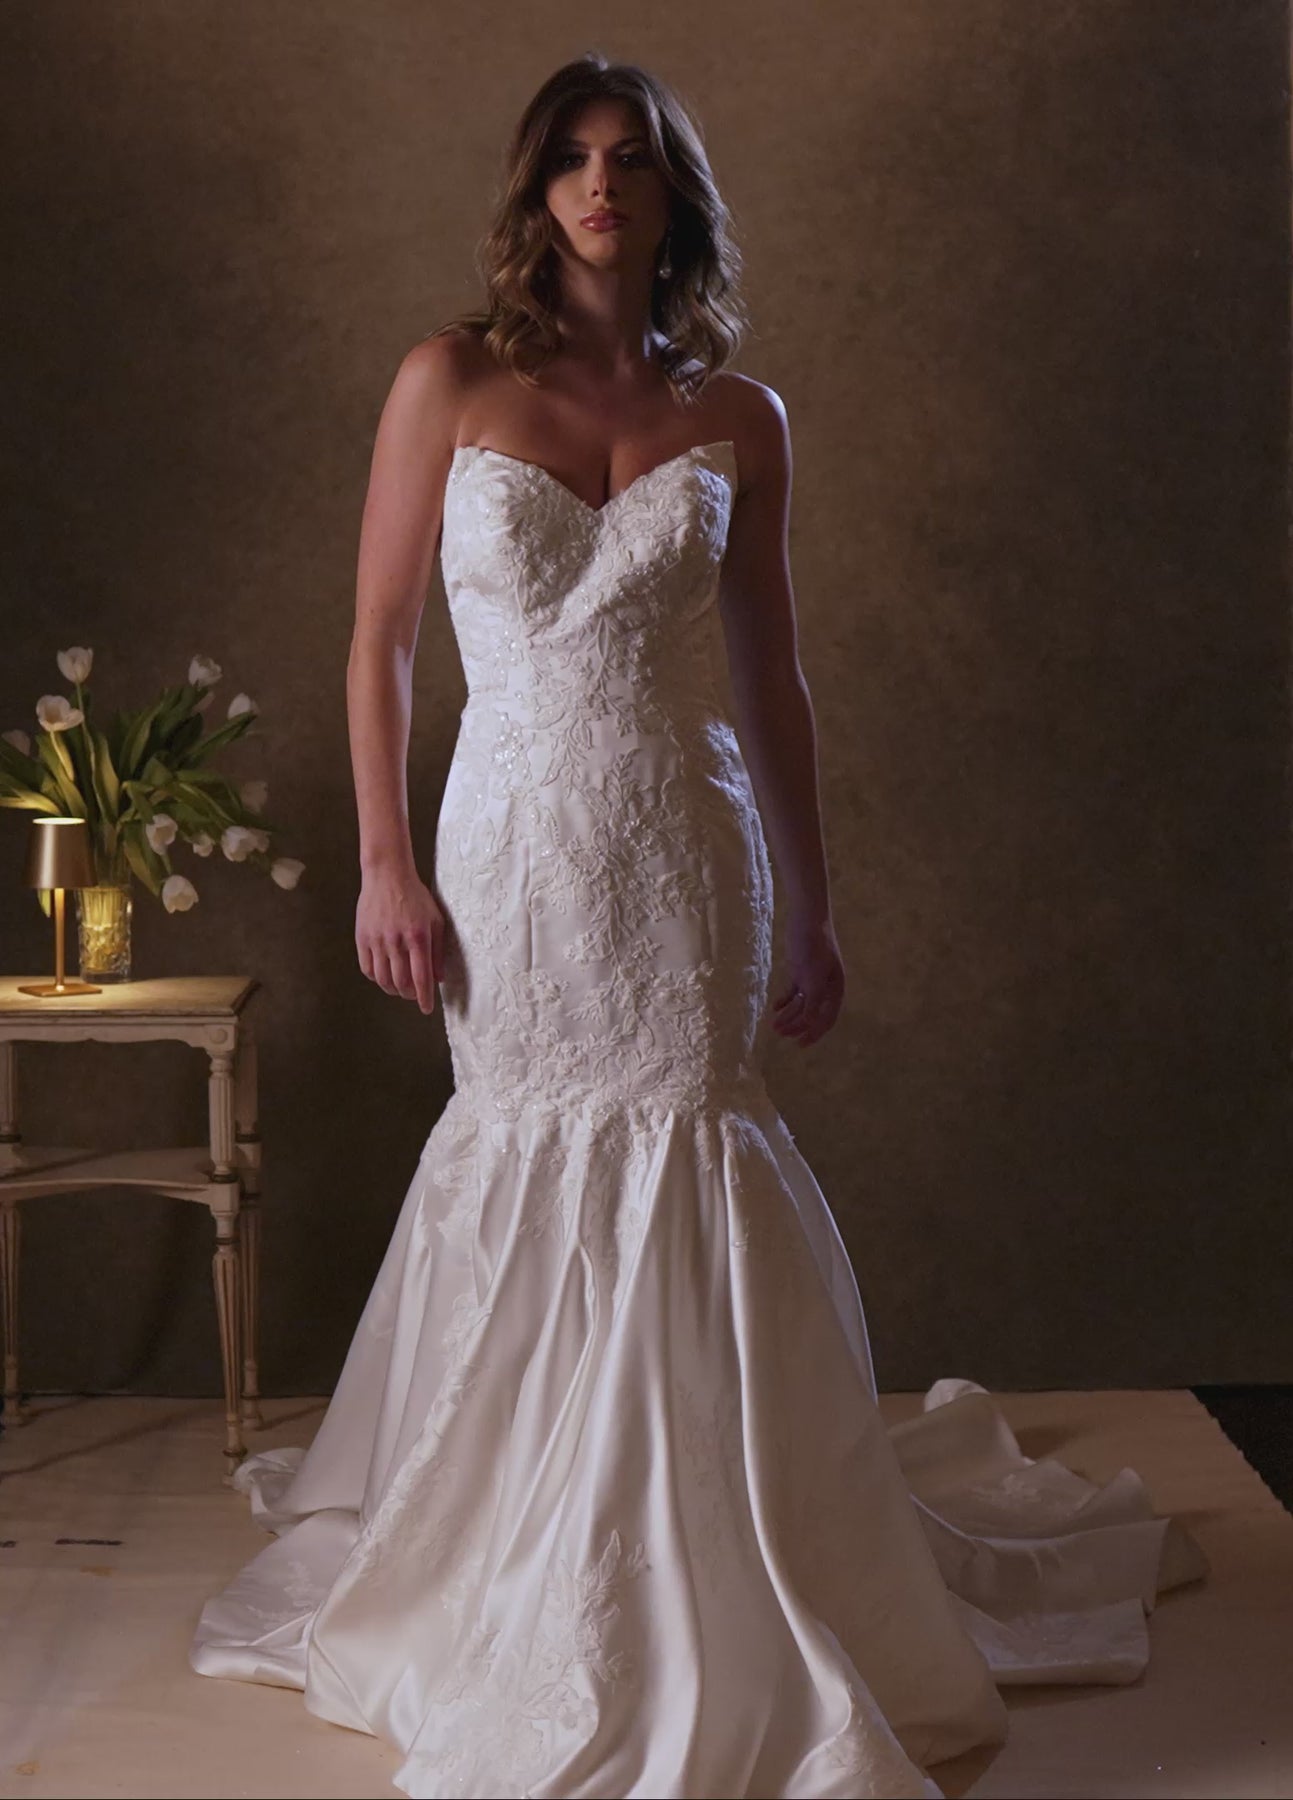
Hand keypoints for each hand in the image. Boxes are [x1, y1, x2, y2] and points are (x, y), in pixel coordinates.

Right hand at [356, 861, 444, 1015]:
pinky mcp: (362, 938)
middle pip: (401, 982)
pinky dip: (376, 978)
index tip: (426, 1009)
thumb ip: (438, 950)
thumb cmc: (415, 896)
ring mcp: (377, 940)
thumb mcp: (435, 920)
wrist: (387, 875)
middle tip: (414, 994)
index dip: (424, 997)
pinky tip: (384, 976)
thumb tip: (438, 979)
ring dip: (393, 989)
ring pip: (383, 979)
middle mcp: (396, 941)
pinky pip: (367, 968)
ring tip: (400, 987)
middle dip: (409, 994)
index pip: (421, 977)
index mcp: (418, 937)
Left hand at [771, 913, 844, 1048]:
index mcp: (835, 989)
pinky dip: (785, 1001)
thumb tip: (811, 1024)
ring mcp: (813, 979)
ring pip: (801, 1004)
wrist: (807, 918)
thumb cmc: (813, 946)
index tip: (799, 1045)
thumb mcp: (813, 976)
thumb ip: (813, 1001)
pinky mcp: (800, 970)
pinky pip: (794, 992)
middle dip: (796, 1025)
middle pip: (812, 1014)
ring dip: (789, 1015)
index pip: (826, 1018)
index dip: (814, 1033)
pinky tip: (775, 1007)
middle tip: (778, 1033)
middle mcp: (826, 987)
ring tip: (773, 1024)